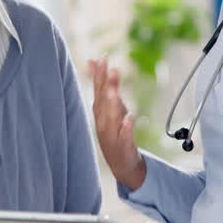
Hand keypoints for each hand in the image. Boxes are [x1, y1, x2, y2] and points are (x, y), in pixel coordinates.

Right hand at [87, 59, 144, 189]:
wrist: (120, 164)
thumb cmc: (114, 132)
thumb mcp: (107, 107)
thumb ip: (101, 84)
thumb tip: (93, 60)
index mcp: (100, 111)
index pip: (99, 90)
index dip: (100, 74)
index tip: (102, 58)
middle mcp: (104, 121)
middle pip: (104, 101)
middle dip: (106, 85)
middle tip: (110, 67)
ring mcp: (112, 134)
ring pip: (112, 117)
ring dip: (113, 104)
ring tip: (114, 92)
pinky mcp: (123, 146)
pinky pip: (124, 136)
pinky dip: (126, 127)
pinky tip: (129, 119)